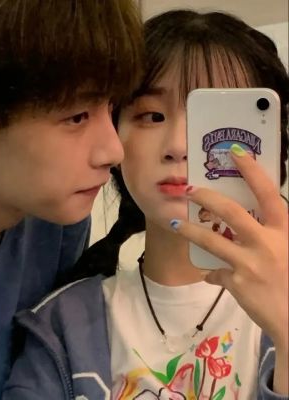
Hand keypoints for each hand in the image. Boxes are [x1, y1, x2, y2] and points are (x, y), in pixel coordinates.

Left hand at [173, 148, 287, 349]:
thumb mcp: (287, 251)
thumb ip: (269, 238)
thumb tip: (244, 233)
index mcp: (284, 232)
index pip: (269, 194)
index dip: (252, 171)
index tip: (236, 152)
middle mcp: (268, 243)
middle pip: (232, 212)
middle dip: (207, 197)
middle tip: (189, 189)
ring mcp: (250, 263)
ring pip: (212, 240)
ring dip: (189, 230)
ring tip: (173, 221)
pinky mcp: (237, 283)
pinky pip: (215, 273)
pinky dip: (212, 273)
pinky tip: (210, 275)